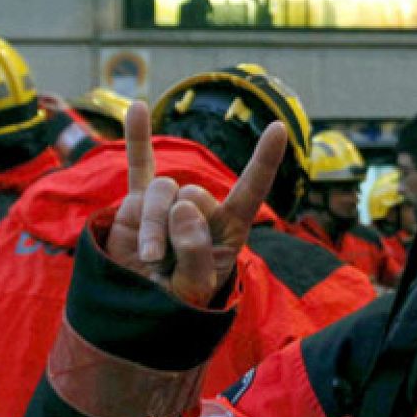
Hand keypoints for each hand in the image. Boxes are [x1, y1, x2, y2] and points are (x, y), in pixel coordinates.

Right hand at [107, 101, 286, 306]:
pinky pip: (138, 167)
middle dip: (178, 230)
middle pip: (193, 195)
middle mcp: (202, 208)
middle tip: (168, 263)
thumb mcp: (196, 288)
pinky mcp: (137, 204)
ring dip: (151, 226)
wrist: (140, 308)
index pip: (251, 189)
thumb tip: (182, 205)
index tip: (278, 128)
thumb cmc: (177, 300)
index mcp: (230, 226)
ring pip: (161, 192)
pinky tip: (137, 107)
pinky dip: (137, 138)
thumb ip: (197, 252)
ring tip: (150, 257)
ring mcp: (170, 202)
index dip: (264, 160)